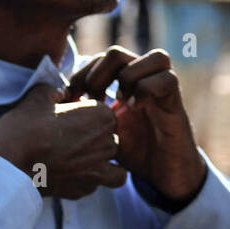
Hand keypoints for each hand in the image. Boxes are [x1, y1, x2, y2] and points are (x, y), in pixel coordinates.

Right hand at [0, 83, 126, 199]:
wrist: (10, 166)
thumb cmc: (24, 130)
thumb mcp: (36, 98)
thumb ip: (54, 90)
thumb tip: (60, 93)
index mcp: (102, 116)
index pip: (102, 111)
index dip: (84, 113)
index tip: (66, 117)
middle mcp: (108, 142)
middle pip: (109, 136)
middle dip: (93, 136)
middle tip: (65, 136)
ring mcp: (99, 168)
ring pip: (112, 161)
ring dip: (98, 158)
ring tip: (75, 157)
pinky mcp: (86, 188)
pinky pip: (99, 182)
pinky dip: (89, 178)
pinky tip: (70, 173)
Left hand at [65, 46, 206, 203]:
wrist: (164, 176)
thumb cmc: (131, 152)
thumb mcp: (100, 131)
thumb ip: (83, 115)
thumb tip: (53, 104)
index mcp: (123, 85)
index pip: (99, 59)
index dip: (81, 73)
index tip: (69, 98)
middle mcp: (144, 82)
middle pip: (118, 52)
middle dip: (98, 73)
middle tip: (91, 99)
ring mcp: (162, 92)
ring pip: (155, 57)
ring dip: (128, 76)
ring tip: (116, 101)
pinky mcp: (176, 106)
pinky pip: (168, 79)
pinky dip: (146, 89)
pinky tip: (132, 109)